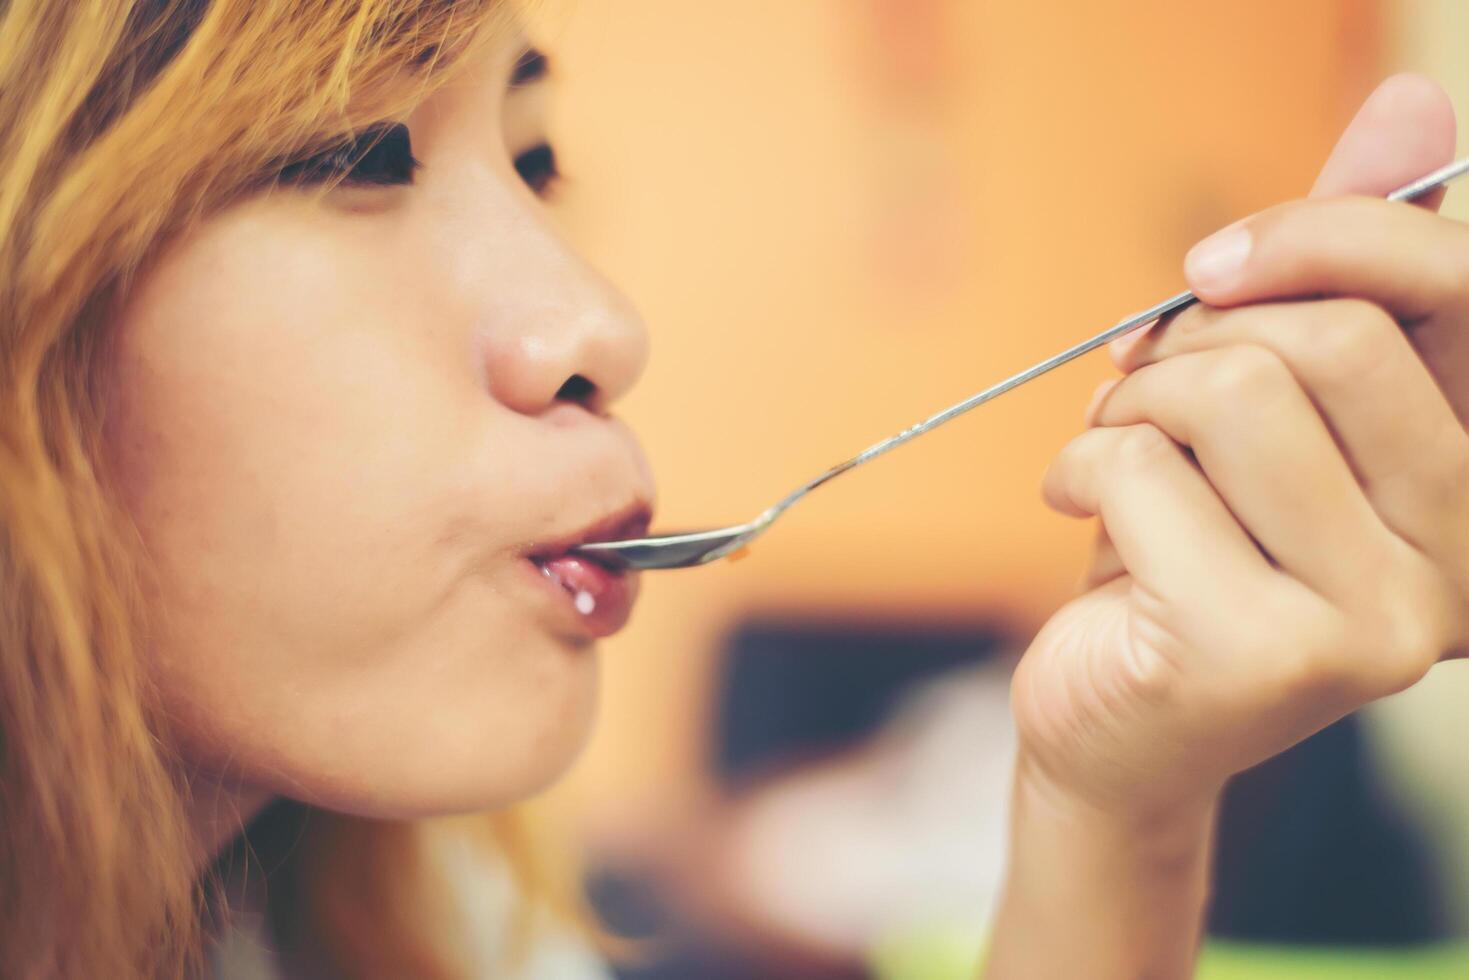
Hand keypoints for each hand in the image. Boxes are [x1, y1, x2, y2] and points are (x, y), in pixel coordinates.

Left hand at [1012, 74, 1468, 821]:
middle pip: (1331, 338)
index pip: (1458, 292)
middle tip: (1138, 395)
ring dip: (1131, 406)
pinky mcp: (1266, 654)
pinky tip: (1079, 512)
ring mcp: (1376, 620)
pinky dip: (1077, 468)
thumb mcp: (1261, 406)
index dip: (1329, 234)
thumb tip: (1414, 101)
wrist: (1118, 722)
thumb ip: (1338, 270)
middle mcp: (1461, 558)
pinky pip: (1139, 471)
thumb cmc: (1188, 550)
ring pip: (1233, 393)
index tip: (1212, 261)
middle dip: (1195, 345)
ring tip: (1108, 455)